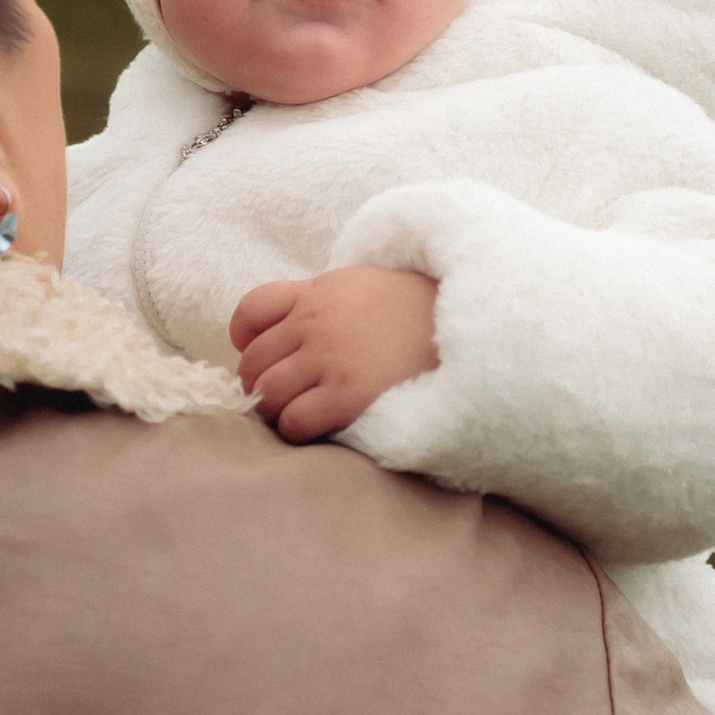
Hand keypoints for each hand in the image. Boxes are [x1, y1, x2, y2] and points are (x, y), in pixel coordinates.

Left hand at [230, 266, 439, 442]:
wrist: (468, 323)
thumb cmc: (419, 310)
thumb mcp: (365, 284)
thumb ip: (326, 298)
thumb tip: (296, 321)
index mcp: (318, 291)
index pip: (251, 311)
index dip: (246, 340)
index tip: (261, 356)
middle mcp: (316, 321)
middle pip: (254, 361)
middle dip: (259, 383)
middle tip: (280, 397)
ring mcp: (330, 357)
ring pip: (267, 393)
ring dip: (274, 410)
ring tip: (294, 414)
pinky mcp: (347, 394)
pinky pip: (294, 421)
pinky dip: (294, 430)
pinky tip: (315, 428)